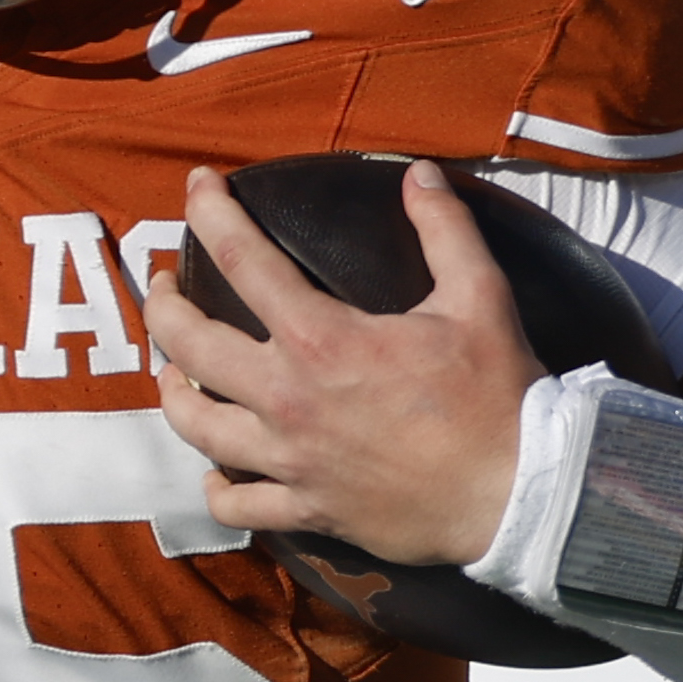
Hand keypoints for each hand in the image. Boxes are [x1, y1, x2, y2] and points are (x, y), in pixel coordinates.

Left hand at [148, 159, 542, 565]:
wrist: (520, 493)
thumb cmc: (499, 395)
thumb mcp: (479, 297)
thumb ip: (444, 229)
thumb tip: (417, 173)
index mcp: (321, 338)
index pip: (241, 259)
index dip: (209, 213)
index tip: (196, 186)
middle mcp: (287, 398)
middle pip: (188, 345)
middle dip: (162, 307)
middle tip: (162, 285)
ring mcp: (289, 459)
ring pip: (194, 427)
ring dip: (171, 394)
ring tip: (172, 373)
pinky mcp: (306, 509)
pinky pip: (236, 504)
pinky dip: (217, 488)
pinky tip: (215, 473)